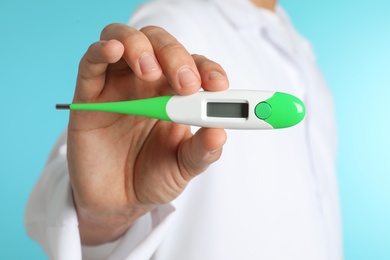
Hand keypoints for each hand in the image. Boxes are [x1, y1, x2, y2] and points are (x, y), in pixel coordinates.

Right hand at [66, 24, 227, 244]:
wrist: (118, 203)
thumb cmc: (153, 177)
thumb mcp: (184, 167)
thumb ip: (202, 151)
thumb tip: (220, 133)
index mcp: (176, 95)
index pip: (195, 66)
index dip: (208, 70)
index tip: (218, 86)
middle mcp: (148, 84)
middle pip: (161, 45)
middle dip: (176, 56)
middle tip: (186, 85)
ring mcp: (117, 85)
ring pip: (125, 40)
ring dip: (141, 47)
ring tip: (149, 71)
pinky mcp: (88, 95)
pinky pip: (91, 62)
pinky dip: (102, 49)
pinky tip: (113, 50)